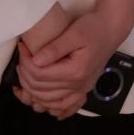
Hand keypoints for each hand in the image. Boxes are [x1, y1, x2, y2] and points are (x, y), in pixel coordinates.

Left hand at [19, 0, 133, 107]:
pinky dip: (52, 107)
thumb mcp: (74, 33)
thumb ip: (54, 48)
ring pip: (49, 101)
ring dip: (32, 91)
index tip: (22, 47)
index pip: (40, 74)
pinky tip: (43, 103)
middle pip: (41, 90)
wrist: (111, 30)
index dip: (26, 61)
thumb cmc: (93, 27)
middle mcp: (78, 85)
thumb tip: (35, 60)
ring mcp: (81, 90)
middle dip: (25, 74)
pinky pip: (66, 107)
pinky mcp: (82, 89)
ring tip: (25, 73)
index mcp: (75, 71)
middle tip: (22, 57)